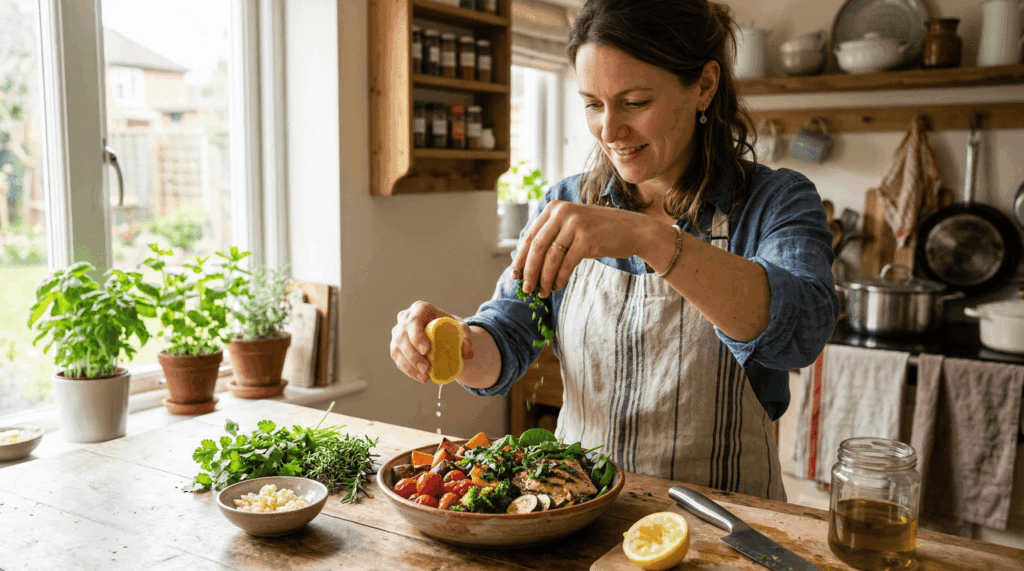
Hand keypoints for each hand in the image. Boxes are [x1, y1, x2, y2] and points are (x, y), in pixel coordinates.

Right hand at [390, 301, 473, 384]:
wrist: (443, 334)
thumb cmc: (451, 328)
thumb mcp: (462, 329)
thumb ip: (466, 339)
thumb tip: (467, 353)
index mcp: (420, 308)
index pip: (413, 320)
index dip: (416, 336)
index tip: (427, 350)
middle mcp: (405, 318)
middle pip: (402, 336)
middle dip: (413, 355)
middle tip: (426, 368)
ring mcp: (398, 332)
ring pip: (397, 349)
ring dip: (409, 365)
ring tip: (424, 377)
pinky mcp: (396, 346)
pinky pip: (397, 359)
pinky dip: (408, 370)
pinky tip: (420, 377)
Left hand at [512, 200, 649, 296]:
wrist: (633, 230)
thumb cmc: (599, 232)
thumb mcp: (572, 227)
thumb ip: (552, 237)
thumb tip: (527, 263)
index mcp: (554, 208)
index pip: (530, 236)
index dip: (520, 258)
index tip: (514, 275)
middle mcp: (562, 212)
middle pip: (537, 247)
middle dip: (529, 271)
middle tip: (525, 289)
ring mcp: (575, 224)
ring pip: (550, 257)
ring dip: (543, 278)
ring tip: (541, 292)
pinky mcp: (587, 238)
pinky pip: (566, 263)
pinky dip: (558, 278)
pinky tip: (556, 286)